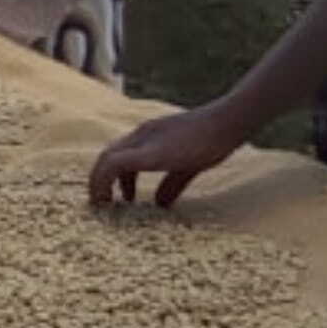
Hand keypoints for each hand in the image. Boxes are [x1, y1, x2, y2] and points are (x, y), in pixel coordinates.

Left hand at [88, 99, 248, 208]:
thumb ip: (171, 184)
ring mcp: (144, 139)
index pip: (116, 154)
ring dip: (101, 182)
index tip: (114, 198)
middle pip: (106, 155)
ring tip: (105, 203)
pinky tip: (119, 199)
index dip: (108, 177)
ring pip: (107, 158)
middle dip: (98, 180)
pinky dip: (110, 180)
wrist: (228, 122)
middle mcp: (141, 134)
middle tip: (102, 204)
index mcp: (147, 136)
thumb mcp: (187, 165)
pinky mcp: (152, 150)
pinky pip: (118, 163)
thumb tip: (160, 205)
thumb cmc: (212, 140)